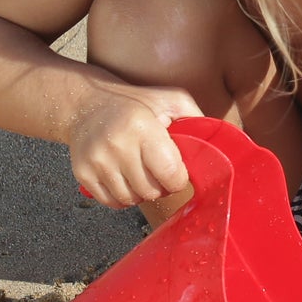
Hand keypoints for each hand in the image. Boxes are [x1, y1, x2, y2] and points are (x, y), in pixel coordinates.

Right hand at [66, 82, 202, 207]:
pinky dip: (123, 197)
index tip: (177, 172)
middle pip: (151, 191)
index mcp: (141, 127)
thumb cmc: (134, 103)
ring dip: (142, 193)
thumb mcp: (169, 99)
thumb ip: (195, 118)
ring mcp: (96, 162)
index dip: (178, 179)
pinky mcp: (82, 174)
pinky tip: (126, 178)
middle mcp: (116, 145)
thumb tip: (219, 143)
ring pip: (131, 200)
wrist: (86, 105)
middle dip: (161, 187)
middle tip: (160, 172)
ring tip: (142, 173)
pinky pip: (111, 202)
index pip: (169, 174)